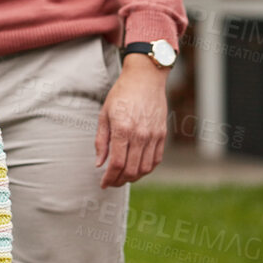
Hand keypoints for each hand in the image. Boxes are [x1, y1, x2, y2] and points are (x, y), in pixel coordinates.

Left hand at [95, 56, 167, 187]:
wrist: (145, 79)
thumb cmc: (121, 94)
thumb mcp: (104, 115)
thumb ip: (101, 141)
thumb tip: (99, 164)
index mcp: (122, 129)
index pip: (116, 163)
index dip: (109, 178)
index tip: (103, 184)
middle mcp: (140, 135)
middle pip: (131, 170)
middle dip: (119, 181)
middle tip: (111, 182)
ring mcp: (153, 136)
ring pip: (145, 168)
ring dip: (133, 177)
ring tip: (123, 177)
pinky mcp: (162, 135)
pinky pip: (156, 160)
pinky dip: (147, 169)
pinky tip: (137, 168)